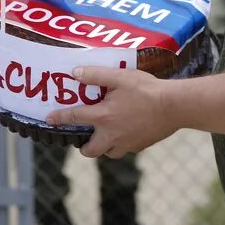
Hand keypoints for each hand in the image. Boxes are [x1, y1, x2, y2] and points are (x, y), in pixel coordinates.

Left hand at [45, 66, 174, 158]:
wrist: (175, 106)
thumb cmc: (148, 89)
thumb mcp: (121, 77)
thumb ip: (97, 75)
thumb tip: (76, 73)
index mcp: (103, 116)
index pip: (74, 118)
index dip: (59, 118)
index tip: (49, 120)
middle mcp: (111, 134)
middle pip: (89, 150)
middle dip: (84, 147)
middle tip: (86, 138)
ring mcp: (126, 143)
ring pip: (108, 152)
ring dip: (104, 146)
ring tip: (109, 134)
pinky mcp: (140, 146)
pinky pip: (125, 149)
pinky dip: (123, 143)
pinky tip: (130, 130)